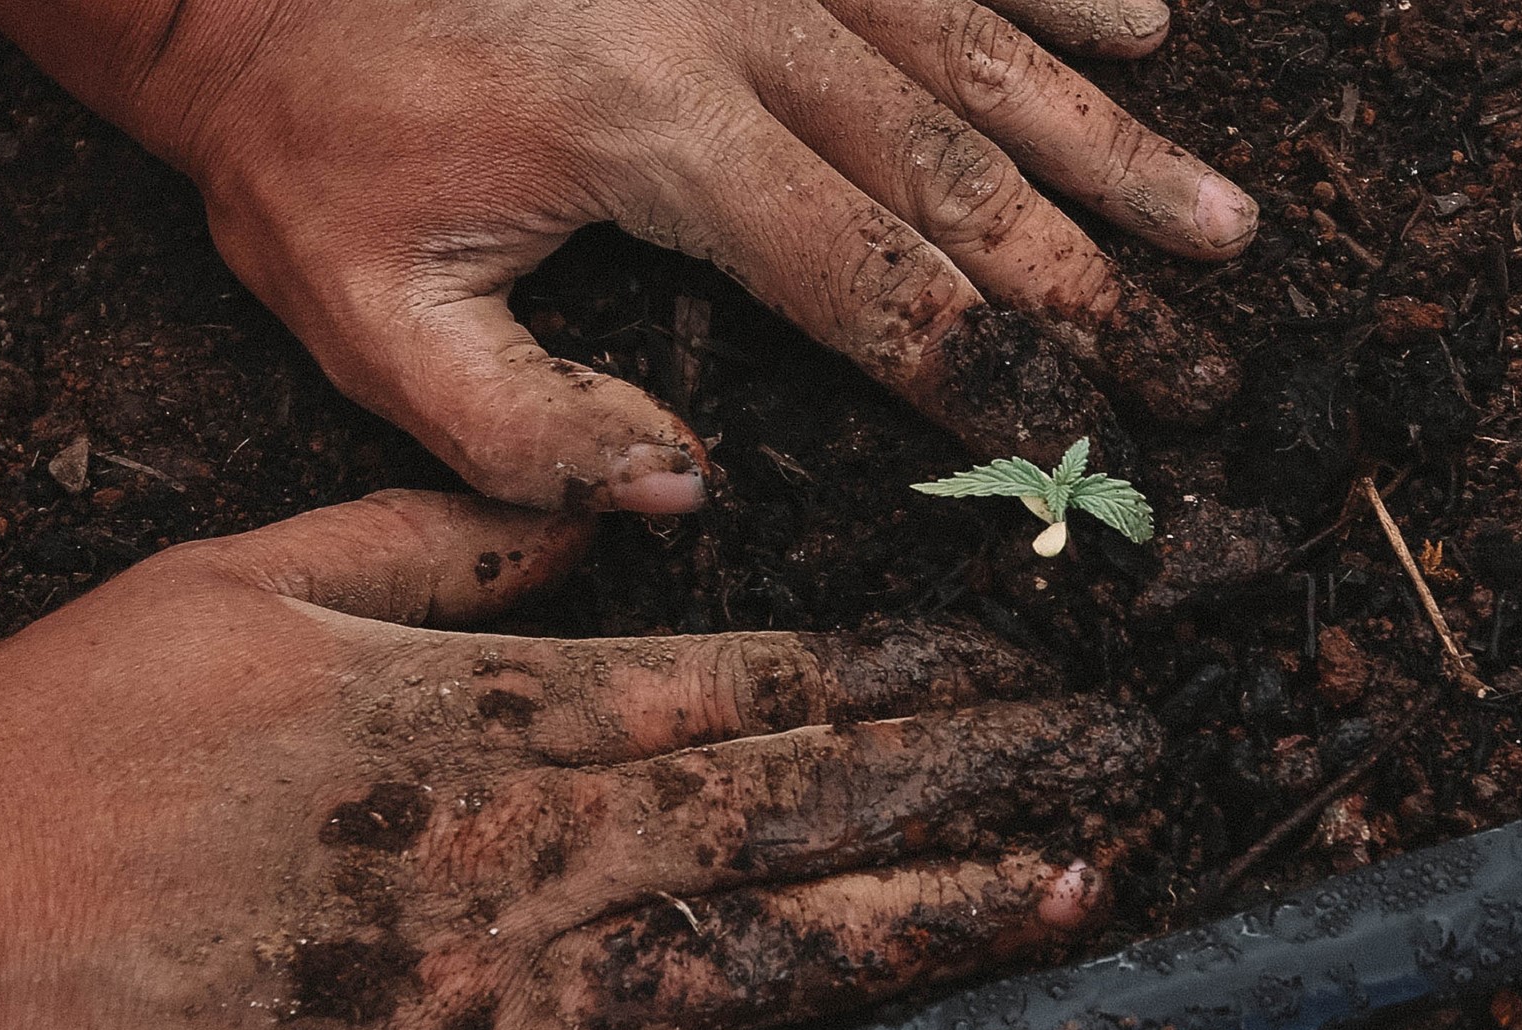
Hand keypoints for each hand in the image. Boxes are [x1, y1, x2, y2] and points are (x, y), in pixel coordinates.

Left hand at [0, 0, 1256, 511]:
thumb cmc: (300, 136)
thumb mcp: (362, 316)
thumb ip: (521, 432)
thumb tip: (686, 490)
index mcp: (653, 137)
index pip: (867, 280)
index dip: (987, 373)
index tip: (1082, 443)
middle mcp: (739, 20)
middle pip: (962, 172)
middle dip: (1094, 284)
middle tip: (1209, 365)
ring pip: (978, 51)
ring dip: (1111, 146)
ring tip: (1222, 225)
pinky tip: (1150, 18)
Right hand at [0, 490, 1159, 1029]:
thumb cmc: (44, 759)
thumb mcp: (230, 587)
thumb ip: (435, 544)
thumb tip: (597, 511)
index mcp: (465, 726)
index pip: (735, 690)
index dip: (892, 677)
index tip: (1008, 664)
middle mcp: (504, 873)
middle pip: (785, 822)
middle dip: (966, 792)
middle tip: (1114, 771)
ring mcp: (481, 1021)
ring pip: (757, 967)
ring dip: (924, 931)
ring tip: (1066, 900)